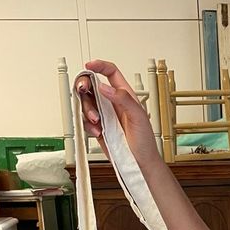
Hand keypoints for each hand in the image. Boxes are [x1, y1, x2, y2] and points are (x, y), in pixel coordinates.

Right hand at [74, 59, 162, 176]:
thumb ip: (123, 99)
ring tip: (97, 121)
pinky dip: (88, 125)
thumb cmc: (145, 142)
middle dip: (84, 87)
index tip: (89, 66)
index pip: (111, 74)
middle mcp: (113, 104)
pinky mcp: (98, 129)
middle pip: (92, 86)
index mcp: (125, 96)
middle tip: (83, 91)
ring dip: (87, 110)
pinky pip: (85, 121)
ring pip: (86, 103)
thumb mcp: (139, 117)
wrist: (140, 164)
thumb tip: (105, 87)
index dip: (100, 66)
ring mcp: (104, 116)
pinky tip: (98, 132)